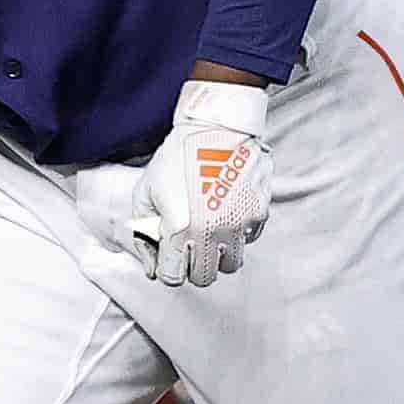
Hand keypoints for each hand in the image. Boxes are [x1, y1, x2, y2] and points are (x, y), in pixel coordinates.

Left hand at [124, 77, 272, 286]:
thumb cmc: (176, 157)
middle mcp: (212, 231)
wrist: (216, 125)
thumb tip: (154, 270)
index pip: (173, 277)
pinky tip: (225, 211)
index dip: (168, 267)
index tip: (169, 255)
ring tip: (209, 231)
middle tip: (188, 247)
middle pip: (204, 278)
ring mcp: (239, 223)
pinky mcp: (259, 212)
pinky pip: (249, 239)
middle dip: (193, 266)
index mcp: (179, 228)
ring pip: (231, 265)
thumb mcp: (145, 193)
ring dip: (218, 255)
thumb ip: (144, 235)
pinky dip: (238, 234)